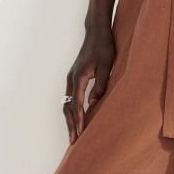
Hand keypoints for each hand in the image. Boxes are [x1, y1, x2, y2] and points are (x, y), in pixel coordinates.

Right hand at [63, 23, 115, 144]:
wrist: (97, 32)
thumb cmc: (104, 47)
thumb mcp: (107, 65)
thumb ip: (101, 85)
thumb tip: (94, 104)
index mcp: (79, 76)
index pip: (77, 104)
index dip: (79, 120)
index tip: (80, 133)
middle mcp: (71, 79)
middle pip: (67, 107)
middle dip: (71, 125)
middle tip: (73, 141)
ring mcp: (71, 78)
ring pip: (66, 104)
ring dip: (70, 120)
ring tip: (73, 135)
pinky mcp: (74, 77)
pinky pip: (70, 98)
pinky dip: (71, 111)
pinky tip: (76, 119)